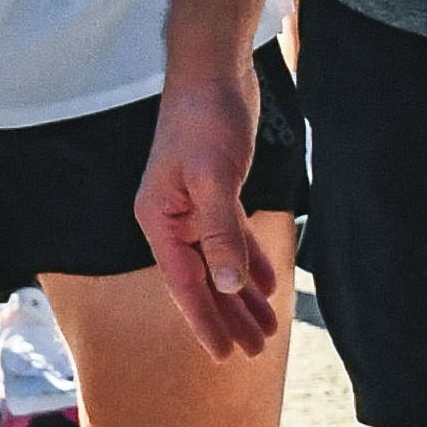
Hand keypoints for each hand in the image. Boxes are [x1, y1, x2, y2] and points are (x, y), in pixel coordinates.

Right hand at [135, 66, 280, 359]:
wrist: (212, 71)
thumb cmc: (205, 118)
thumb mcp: (214, 176)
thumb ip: (220, 232)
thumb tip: (227, 285)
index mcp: (159, 219)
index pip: (184, 283)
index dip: (206, 320)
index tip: (224, 355)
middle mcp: (172, 219)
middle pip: (203, 280)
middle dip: (229, 317)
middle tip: (254, 352)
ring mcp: (192, 207)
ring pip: (220, 264)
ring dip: (243, 296)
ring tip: (266, 330)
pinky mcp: (216, 192)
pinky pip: (232, 239)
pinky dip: (249, 262)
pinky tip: (267, 286)